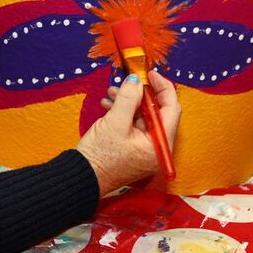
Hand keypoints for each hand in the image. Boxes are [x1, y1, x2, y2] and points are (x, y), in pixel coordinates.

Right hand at [77, 70, 180, 196]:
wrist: (81, 178)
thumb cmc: (100, 157)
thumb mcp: (115, 122)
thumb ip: (128, 98)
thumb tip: (137, 81)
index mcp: (160, 145)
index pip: (172, 109)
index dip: (162, 88)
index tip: (150, 74)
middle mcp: (157, 148)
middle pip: (157, 112)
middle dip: (140, 94)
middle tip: (128, 81)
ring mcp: (145, 149)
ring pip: (143, 117)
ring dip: (128, 102)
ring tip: (112, 93)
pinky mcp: (133, 149)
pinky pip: (133, 125)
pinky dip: (123, 113)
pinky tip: (108, 105)